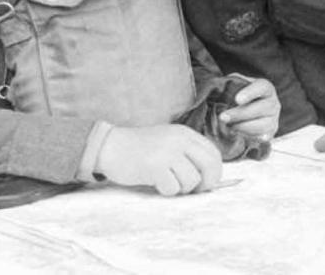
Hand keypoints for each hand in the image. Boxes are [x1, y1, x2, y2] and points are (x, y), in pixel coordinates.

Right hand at [95, 124, 221, 195]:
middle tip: (192, 190)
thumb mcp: (167, 143)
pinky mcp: (155, 165)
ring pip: (192, 181)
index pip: (214, 154)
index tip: (203, 183)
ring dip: (180, 188)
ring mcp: (167, 151)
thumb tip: (210, 181)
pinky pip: (173, 188)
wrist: (110, 146)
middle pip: (210, 166)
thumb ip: (187, 154)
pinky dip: (165, 190)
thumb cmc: (139, 150)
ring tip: (165, 181)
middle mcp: (179, 139)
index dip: (214, 172)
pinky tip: (154, 181)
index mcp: (184, 133)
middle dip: (205, 183)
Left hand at [218, 77, 279, 140]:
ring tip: (228, 126)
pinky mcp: (270, 133)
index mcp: (265, 87)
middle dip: (240, 114)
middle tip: (223, 117)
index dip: (250, 93)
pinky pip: (262, 138)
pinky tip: (236, 134)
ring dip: (243, 127)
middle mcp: (273, 103)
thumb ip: (229, 85)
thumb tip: (218, 90)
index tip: (237, 99)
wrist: (246, 109)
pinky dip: (248, 137)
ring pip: (263, 125)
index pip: (262, 87)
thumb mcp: (234, 84)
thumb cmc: (238, 93)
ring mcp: (273, 119)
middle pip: (261, 108)